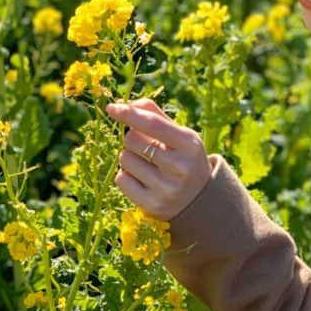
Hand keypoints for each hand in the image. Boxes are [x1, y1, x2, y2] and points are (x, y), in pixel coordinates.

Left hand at [106, 98, 211, 220]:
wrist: (198, 199)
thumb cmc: (183, 158)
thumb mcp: (179, 134)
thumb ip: (154, 116)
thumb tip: (125, 105)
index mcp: (190, 144)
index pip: (153, 124)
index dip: (130, 114)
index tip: (113, 108)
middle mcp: (180, 167)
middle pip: (132, 139)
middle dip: (133, 138)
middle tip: (148, 148)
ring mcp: (166, 189)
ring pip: (124, 159)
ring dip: (130, 157)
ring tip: (148, 165)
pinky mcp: (152, 205)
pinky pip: (121, 179)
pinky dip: (126, 176)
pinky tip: (143, 180)